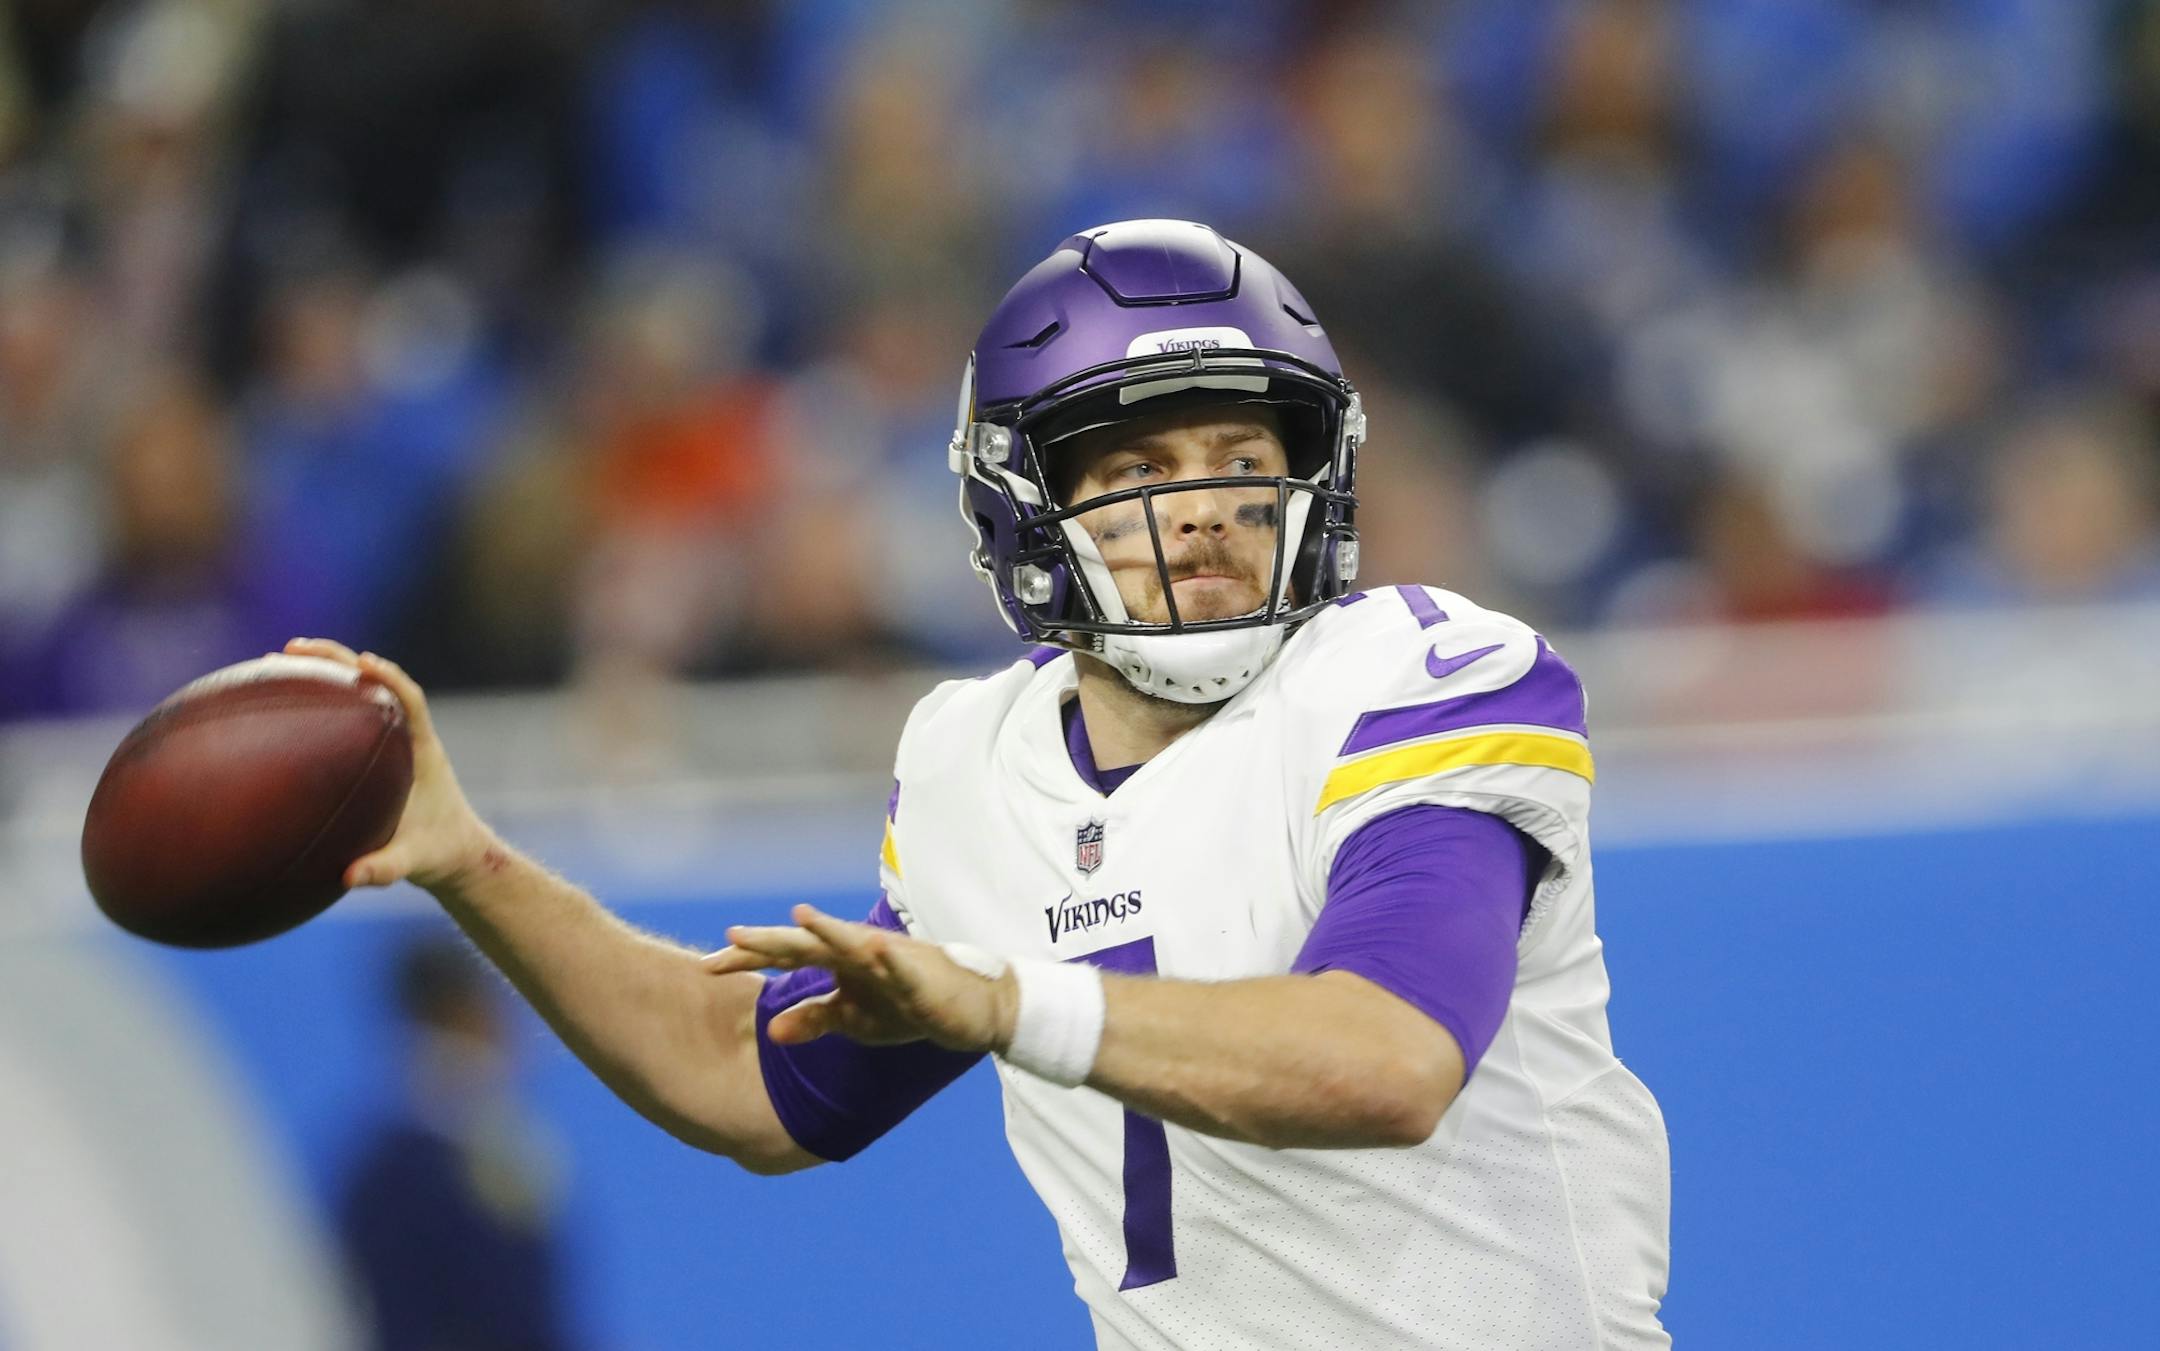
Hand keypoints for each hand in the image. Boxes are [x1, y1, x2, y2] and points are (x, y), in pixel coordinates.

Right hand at [282, 638, 497, 893]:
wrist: (454, 855)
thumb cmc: (438, 854)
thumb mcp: (414, 864)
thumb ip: (386, 869)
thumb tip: (349, 877)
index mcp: (424, 752)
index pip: (411, 700)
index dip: (389, 677)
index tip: (362, 662)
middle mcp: (407, 737)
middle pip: (375, 682)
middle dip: (337, 661)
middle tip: (293, 648)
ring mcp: (391, 741)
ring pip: (357, 694)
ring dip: (323, 673)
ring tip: (277, 659)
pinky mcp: (375, 752)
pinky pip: (344, 718)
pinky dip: (317, 705)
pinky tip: (276, 704)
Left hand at [704, 905, 1016, 1053]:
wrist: (970, 1007)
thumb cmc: (909, 1006)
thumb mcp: (855, 1019)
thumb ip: (815, 1018)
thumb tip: (771, 1029)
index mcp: (839, 962)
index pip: (785, 957)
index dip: (747, 959)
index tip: (705, 967)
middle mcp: (857, 952)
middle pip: (807, 943)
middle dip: (771, 941)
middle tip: (730, 937)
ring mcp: (888, 959)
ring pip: (851, 943)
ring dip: (827, 929)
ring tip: (798, 917)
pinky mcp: (919, 974)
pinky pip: (901, 965)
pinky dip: (887, 955)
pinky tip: (872, 948)